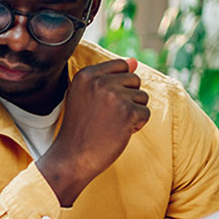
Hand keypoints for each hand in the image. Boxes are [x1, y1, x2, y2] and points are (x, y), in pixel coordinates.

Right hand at [37, 58, 149, 205]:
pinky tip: (119, 132)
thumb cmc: (80, 129)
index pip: (121, 65)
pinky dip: (137, 125)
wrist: (73, 158)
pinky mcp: (128, 112)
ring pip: (142, 96)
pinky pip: (146, 113)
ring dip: (133, 112)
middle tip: (108, 117)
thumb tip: (135, 60)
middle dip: (128, 99)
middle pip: (134, 80)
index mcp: (87, 74)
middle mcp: (100, 81)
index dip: (119, 85)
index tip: (105, 103)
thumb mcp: (87, 96)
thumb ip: (108, 77)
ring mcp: (114, 96)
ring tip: (113, 124)